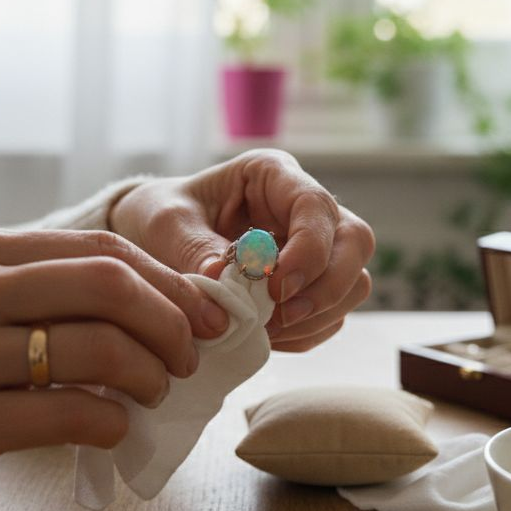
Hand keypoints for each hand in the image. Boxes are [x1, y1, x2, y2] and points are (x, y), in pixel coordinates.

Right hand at [0, 228, 225, 503]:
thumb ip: (33, 290)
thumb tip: (144, 305)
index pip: (99, 249)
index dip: (167, 281)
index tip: (202, 311)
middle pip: (108, 286)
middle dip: (170, 322)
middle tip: (187, 356)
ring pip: (96, 349)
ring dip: (148, 375)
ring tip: (152, 394)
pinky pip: (68, 415)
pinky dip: (111, 423)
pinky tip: (114, 430)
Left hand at [110, 149, 374, 351]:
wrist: (154, 239)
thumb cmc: (162, 216)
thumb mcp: (166, 224)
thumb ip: (196, 250)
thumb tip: (228, 289)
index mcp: (273, 175)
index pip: (316, 207)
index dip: (308, 250)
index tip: (276, 287)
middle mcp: (305, 209)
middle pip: (355, 243)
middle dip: (326, 288)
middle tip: (280, 316)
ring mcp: (315, 248)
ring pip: (354, 282)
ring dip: (318, 315)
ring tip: (266, 329)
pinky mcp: (312, 285)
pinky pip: (331, 314)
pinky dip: (306, 333)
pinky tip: (266, 335)